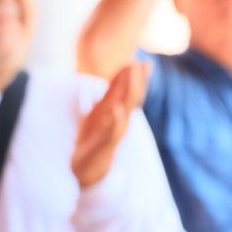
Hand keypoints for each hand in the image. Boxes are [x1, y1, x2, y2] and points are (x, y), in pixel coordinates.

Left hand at [72, 62, 148, 188]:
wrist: (86, 169)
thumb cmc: (94, 138)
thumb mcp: (100, 114)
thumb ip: (110, 96)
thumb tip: (118, 80)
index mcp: (117, 113)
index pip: (129, 92)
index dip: (137, 78)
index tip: (145, 62)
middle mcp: (119, 121)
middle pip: (131, 99)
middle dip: (137, 81)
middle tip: (144, 65)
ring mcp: (113, 132)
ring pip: (125, 111)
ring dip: (129, 94)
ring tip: (132, 78)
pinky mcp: (105, 145)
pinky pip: (112, 131)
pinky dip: (116, 120)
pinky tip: (117, 109)